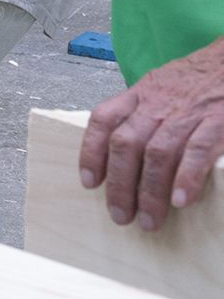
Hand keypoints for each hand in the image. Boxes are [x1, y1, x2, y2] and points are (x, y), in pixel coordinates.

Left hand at [80, 37, 223, 230]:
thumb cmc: (199, 78)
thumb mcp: (162, 85)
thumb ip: (144, 109)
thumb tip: (126, 148)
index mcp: (141, 93)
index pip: (103, 119)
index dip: (91, 151)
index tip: (88, 182)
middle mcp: (158, 103)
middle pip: (126, 144)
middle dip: (120, 184)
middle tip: (120, 216)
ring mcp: (187, 113)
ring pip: (157, 153)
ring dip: (149, 191)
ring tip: (149, 220)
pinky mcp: (218, 121)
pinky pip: (197, 151)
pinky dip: (186, 177)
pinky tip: (180, 201)